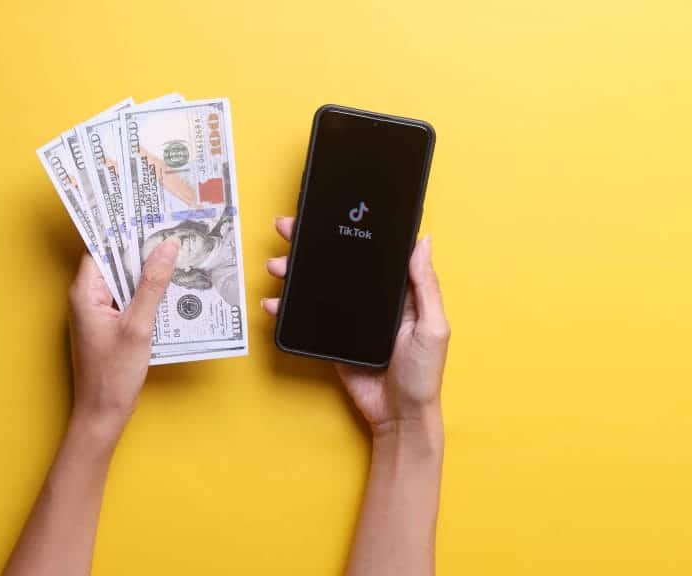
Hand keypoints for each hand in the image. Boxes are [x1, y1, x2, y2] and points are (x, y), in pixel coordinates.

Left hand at [68, 238, 179, 442]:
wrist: (102, 415)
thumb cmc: (113, 375)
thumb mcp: (139, 326)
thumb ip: (153, 285)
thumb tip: (167, 247)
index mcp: (85, 292)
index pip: (102, 247)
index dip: (125, 229)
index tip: (147, 212)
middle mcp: (87, 298)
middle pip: (115, 261)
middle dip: (142, 248)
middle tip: (171, 229)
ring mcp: (97, 312)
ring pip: (124, 280)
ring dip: (147, 271)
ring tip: (176, 254)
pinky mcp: (109, 326)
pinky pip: (128, 299)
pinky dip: (147, 293)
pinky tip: (169, 290)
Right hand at [263, 217, 449, 435]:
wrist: (397, 416)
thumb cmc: (423, 374)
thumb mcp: (432, 327)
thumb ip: (426, 286)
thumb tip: (423, 241)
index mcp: (399, 292)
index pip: (374, 253)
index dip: (352, 231)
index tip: (329, 214)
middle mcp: (371, 300)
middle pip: (339, 264)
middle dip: (311, 246)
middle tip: (288, 230)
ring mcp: (349, 318)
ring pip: (318, 286)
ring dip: (294, 273)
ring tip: (277, 266)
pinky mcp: (332, 338)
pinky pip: (307, 317)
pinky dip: (287, 308)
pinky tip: (274, 302)